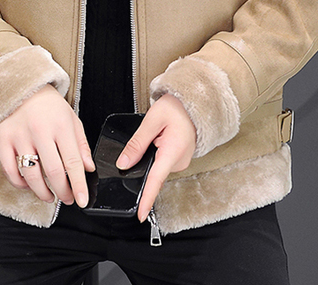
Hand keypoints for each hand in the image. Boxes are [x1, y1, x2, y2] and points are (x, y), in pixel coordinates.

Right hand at [0, 84, 94, 207]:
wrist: (24, 88)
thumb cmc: (51, 106)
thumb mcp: (72, 120)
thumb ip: (81, 145)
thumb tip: (88, 169)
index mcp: (61, 125)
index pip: (72, 162)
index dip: (79, 185)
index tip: (82, 200)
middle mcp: (40, 130)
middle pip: (52, 172)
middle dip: (63, 192)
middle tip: (68, 198)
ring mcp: (20, 135)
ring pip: (31, 176)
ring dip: (42, 192)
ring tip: (50, 196)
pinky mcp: (3, 139)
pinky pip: (10, 171)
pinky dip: (20, 184)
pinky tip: (30, 185)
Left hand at [116, 94, 195, 221]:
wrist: (194, 102)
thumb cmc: (177, 107)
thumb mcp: (152, 120)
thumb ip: (136, 143)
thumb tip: (123, 163)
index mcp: (173, 152)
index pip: (156, 181)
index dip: (146, 199)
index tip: (139, 215)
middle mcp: (179, 160)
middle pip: (153, 173)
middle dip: (143, 164)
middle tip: (148, 137)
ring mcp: (181, 161)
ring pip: (157, 167)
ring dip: (150, 157)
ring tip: (156, 134)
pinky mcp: (179, 158)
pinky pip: (162, 162)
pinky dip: (155, 156)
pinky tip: (157, 141)